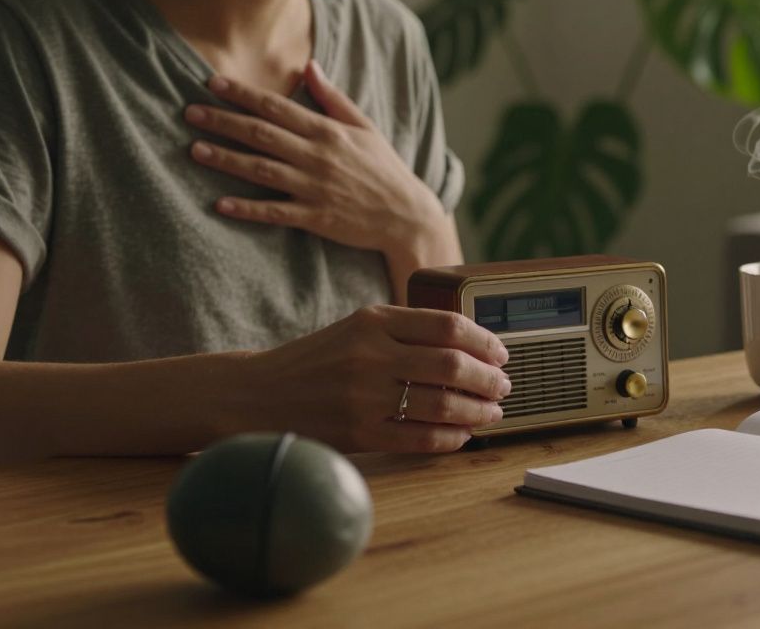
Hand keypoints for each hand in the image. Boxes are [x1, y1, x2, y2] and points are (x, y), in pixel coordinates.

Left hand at [184, 61, 444, 252]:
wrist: (407, 216)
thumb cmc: (385, 169)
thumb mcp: (365, 127)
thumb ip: (334, 98)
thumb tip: (310, 66)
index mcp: (328, 132)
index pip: (278, 107)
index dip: (243, 94)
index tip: (213, 83)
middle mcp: (318, 157)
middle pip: (262, 134)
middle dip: (224, 121)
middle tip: (190, 112)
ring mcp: (315, 188)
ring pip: (263, 170)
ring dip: (227, 159)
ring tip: (195, 149)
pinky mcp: (316, 218)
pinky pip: (275, 212)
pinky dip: (248, 208)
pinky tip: (221, 204)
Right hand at [246, 305, 510, 452]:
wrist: (256, 394)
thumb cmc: (317, 360)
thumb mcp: (357, 327)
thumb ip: (406, 329)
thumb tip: (470, 344)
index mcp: (373, 320)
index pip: (447, 325)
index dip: (485, 341)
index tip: (501, 353)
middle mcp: (370, 355)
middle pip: (452, 365)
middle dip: (489, 378)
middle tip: (503, 386)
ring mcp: (363, 396)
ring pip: (442, 404)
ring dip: (477, 410)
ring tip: (491, 412)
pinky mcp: (358, 433)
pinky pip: (420, 439)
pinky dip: (450, 438)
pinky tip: (462, 435)